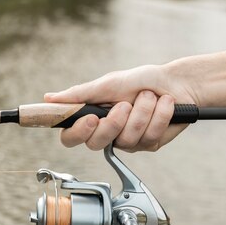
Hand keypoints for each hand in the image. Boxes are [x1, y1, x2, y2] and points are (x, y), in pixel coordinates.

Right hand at [44, 64, 197, 151]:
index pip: (70, 137)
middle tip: (125, 105)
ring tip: (149, 97)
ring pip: (127, 139)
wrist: (177, 82)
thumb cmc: (141, 80)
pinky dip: (159, 115)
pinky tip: (164, 105)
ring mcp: (128, 141)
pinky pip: (149, 137)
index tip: (92, 118)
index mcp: (92, 118)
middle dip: (114, 123)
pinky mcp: (149, 144)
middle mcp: (107, 133)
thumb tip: (49, 98)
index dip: (78, 132)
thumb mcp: (107, 83)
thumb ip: (79, 95)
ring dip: (142, 112)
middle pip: (96, 143)